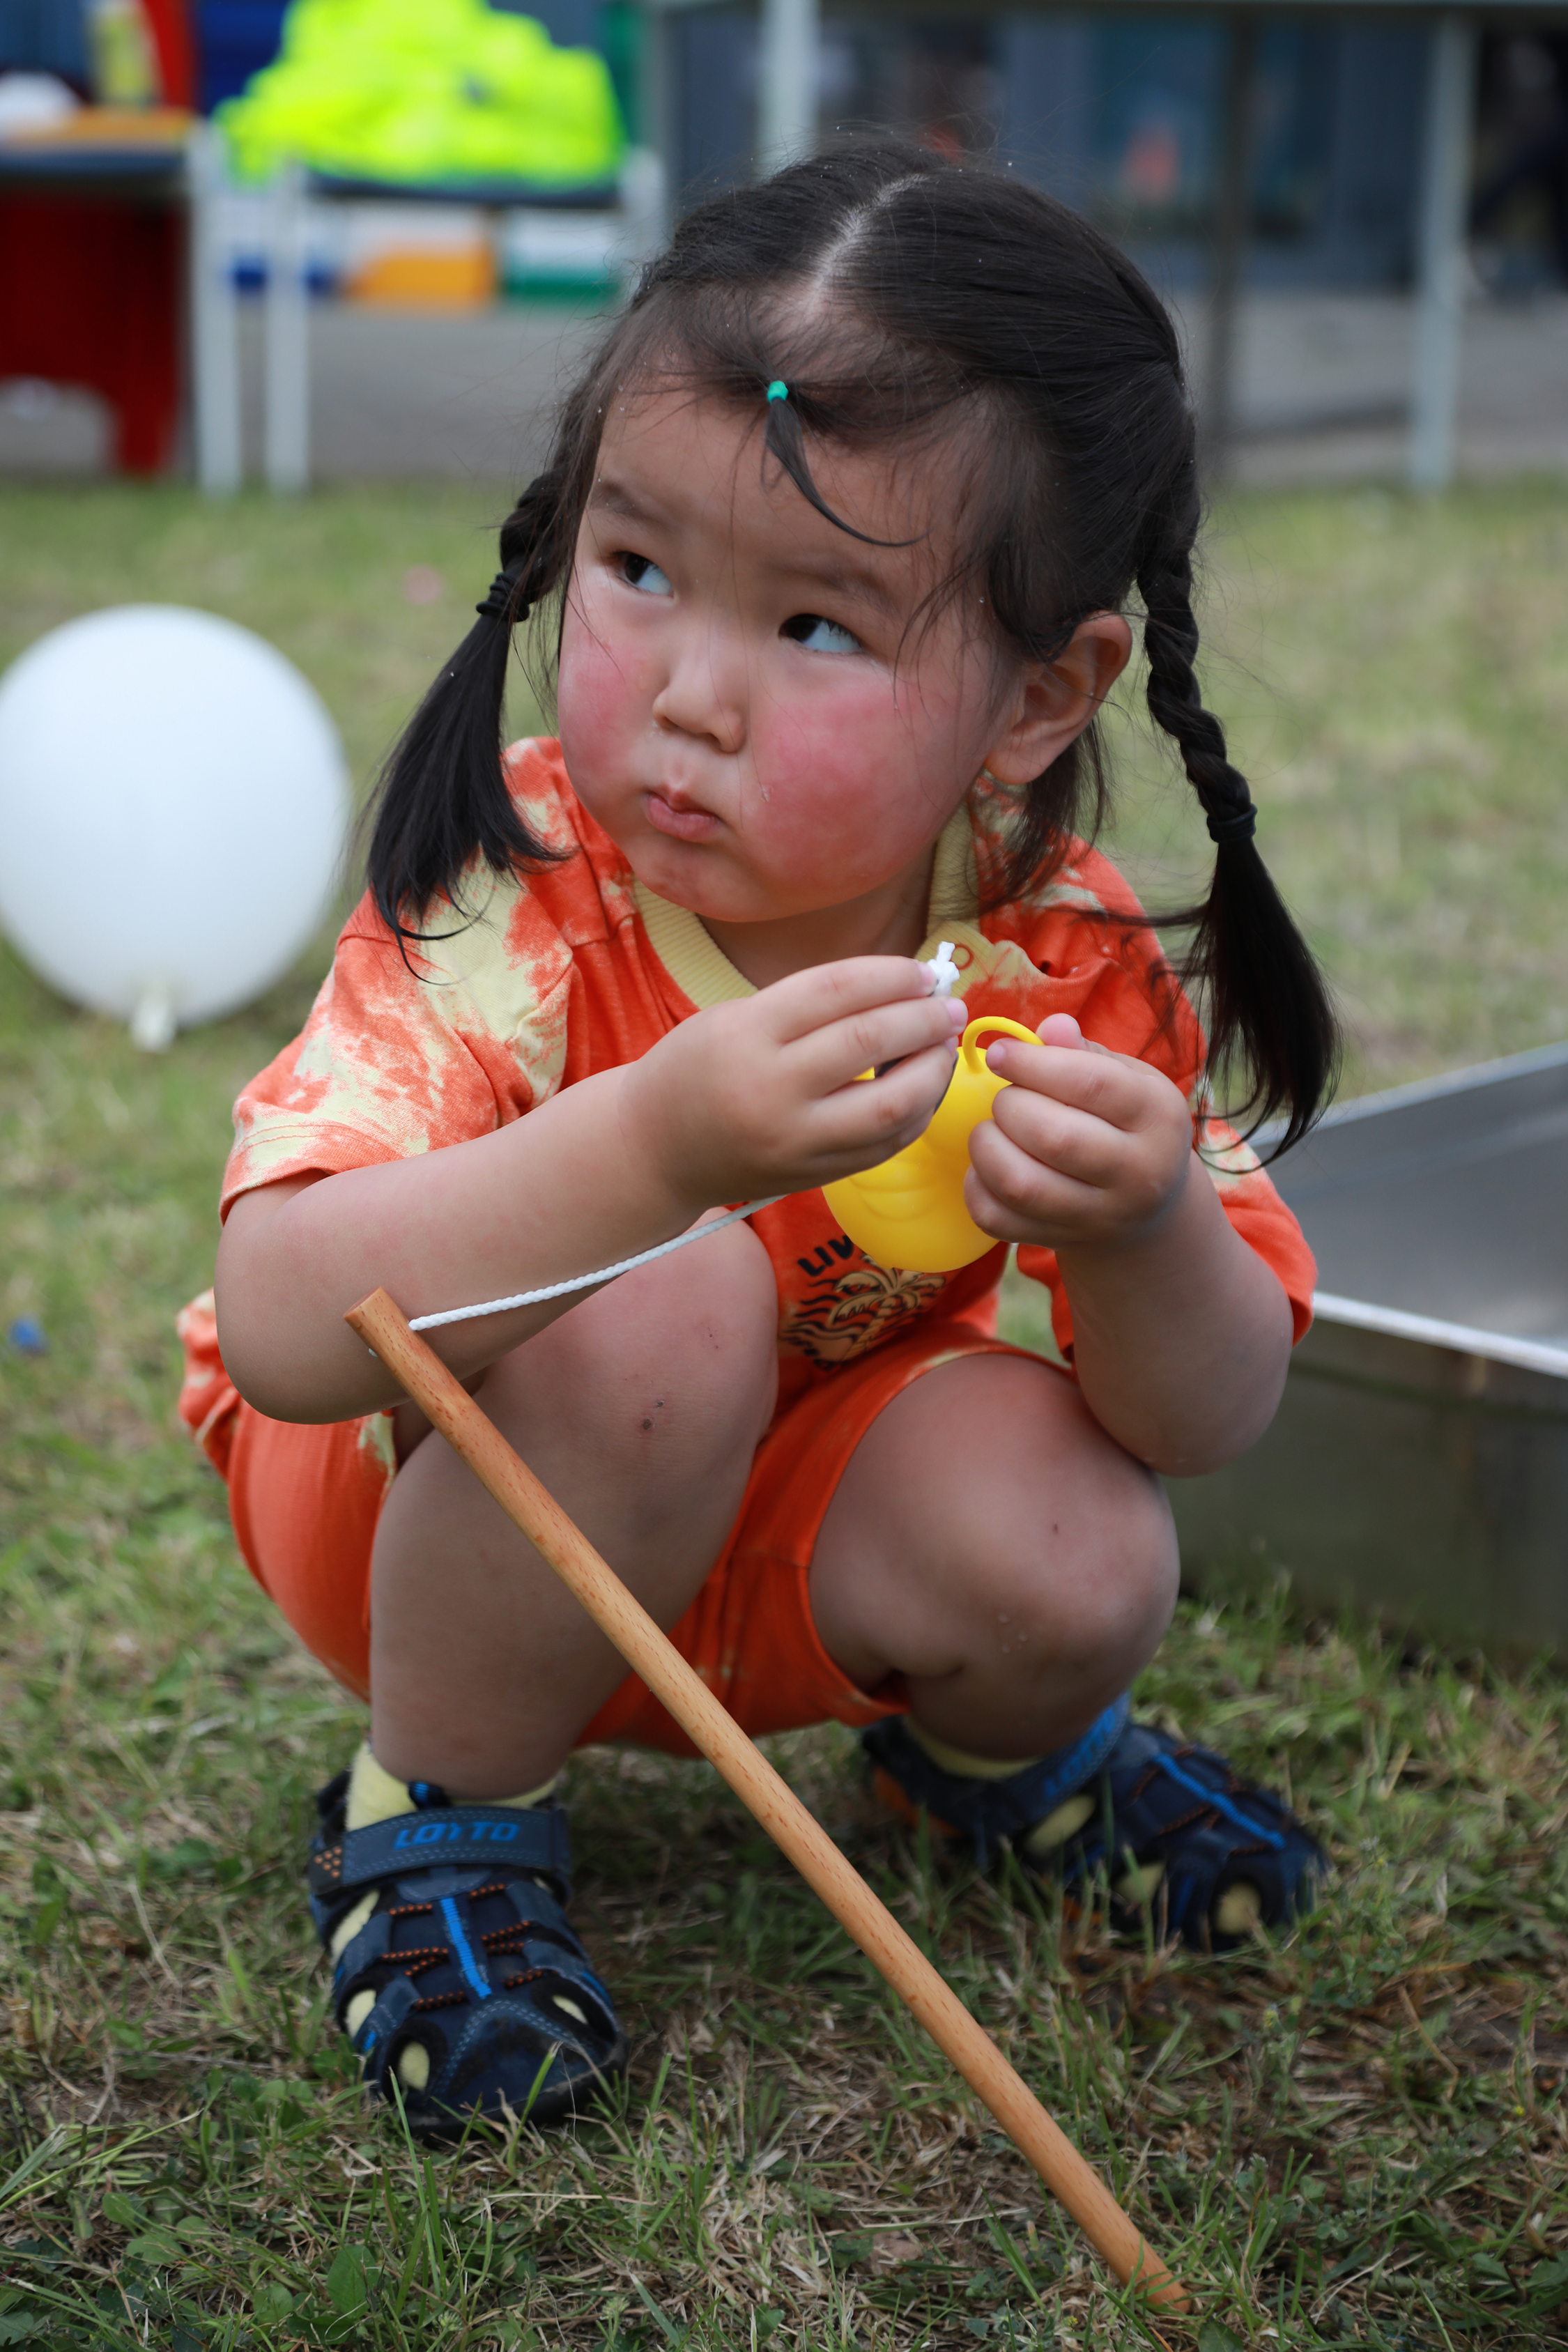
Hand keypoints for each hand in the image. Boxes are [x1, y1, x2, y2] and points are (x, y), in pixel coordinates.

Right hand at [622, 958, 968, 1209]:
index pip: (838, 989)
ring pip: (892, 1104)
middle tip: (948, 1008)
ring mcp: (794, 1139)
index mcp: (746, 1033)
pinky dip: (916, 1113)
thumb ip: (809, 1005)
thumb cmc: (699, 1068)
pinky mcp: (811, 1175)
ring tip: (943, 1047)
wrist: (656, 1149)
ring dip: (933, 1071)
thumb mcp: (736, 1017)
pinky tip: (924, 1089)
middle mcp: (770, 1087)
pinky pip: (885, 1145)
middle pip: (869, 1041)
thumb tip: (900, 989)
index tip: (923, 972)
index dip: (892, 975)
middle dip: (923, 1019)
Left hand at [964, 1013, 1194, 1255]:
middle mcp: (1139, 1172)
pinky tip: (985, 1167)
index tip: (998, 1053)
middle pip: (1055, 1137)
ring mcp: (1100, 1216)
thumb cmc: (1127, 1125)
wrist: (1148, 1211)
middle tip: (1005, 1098)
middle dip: (1010, 1107)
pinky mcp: (1062, 1242)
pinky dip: (977, 1189)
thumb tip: (1052, 1026)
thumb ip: (1085, 1053)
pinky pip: (999, 1220)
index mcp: (1159, 1117)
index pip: (1092, 1084)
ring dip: (987, 1147)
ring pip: (1022, 1184)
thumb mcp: (1127, 1080)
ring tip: (989, 1130)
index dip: (1033, 1063)